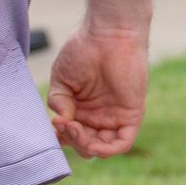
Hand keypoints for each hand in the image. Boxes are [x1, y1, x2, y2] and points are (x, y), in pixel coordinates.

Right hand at [45, 21, 148, 157]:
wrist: (108, 34)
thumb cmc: (83, 51)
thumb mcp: (61, 79)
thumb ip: (58, 102)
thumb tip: (62, 122)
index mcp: (81, 109)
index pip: (72, 136)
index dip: (62, 138)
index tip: (54, 126)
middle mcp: (98, 116)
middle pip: (85, 145)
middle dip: (72, 141)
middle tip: (64, 123)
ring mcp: (114, 116)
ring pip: (101, 147)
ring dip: (86, 146)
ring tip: (74, 127)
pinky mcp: (131, 115)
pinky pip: (122, 143)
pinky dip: (107, 150)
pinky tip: (93, 143)